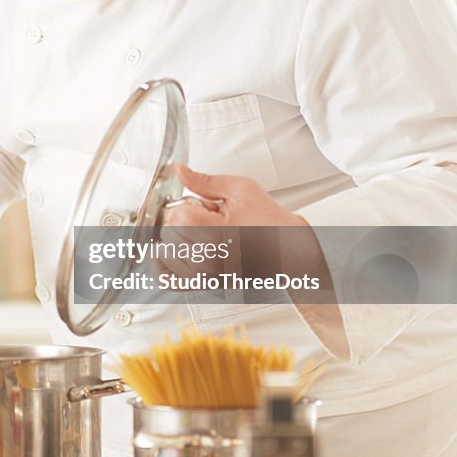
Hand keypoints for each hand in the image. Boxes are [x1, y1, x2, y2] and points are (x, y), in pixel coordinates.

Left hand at [165, 165, 348, 356]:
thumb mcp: (240, 190)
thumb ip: (205, 181)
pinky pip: (170, 281)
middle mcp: (206, 259)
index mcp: (213, 233)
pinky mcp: (206, 285)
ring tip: (202, 236)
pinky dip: (166, 266)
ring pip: (164, 255)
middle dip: (181, 223)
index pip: (175, 216)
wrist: (291, 252)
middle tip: (206, 221)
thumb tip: (180, 171)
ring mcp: (204, 276)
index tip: (201, 207)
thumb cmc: (271, 223)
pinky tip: (174, 254)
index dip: (186, 206)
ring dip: (176, 242)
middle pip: (167, 234)